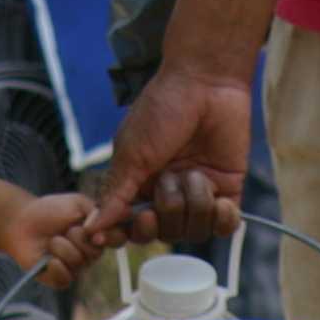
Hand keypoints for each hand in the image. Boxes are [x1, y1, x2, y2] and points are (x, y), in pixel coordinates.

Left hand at [1, 191, 111, 288]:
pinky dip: (55, 266)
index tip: (95, 231)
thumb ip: (96, 211)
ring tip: (52, 240)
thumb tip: (105, 227)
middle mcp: (90, 251)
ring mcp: (76, 266)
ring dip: (61, 247)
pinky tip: (48, 258)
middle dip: (77, 237)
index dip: (110, 236)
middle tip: (65, 229)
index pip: (117, 238)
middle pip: (96, 252)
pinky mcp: (60, 278)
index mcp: (98, 233)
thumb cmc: (49, 210)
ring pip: (79, 262)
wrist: (22, 222)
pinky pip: (66, 278)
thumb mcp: (77, 202)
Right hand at [89, 65, 248, 243]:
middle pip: (163, 233)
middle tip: (167, 181)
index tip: (119, 237)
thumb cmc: (163, 109)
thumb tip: (91, 227)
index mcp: (140, 184)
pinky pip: (225, 226)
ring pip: (194, 230)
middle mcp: (168, 193)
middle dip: (165, 210)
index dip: (126, 235)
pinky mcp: (228, 189)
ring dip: (194, 201)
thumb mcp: (132, 152)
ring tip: (195, 171)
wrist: (206, 82)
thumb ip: (115, 194)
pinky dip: (222, 218)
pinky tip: (220, 200)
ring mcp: (198, 193)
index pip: (130, 226)